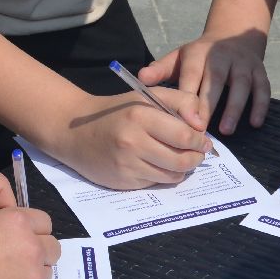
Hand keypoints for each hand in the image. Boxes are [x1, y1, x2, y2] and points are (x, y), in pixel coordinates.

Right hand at [0, 207, 60, 278]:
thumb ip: (1, 226)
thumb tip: (10, 236)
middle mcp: (31, 247)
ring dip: (32, 273)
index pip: (43, 222)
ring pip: (45, 273)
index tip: (17, 239)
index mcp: (17, 221)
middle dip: (37, 251)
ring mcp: (31, 277)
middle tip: (14, 259)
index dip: (30, 230)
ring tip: (6, 278)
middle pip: (52, 247)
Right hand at [53, 88, 211, 189]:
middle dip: (196, 158)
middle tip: (198, 153)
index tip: (204, 140)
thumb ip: (180, 101)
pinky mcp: (123, 182)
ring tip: (180, 158)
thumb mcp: (146, 95)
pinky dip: (163, 175)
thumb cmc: (116, 111)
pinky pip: (155, 183)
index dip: (200, 141)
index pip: (184, 136)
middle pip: (181, 160)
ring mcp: (127, 165)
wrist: (75, 131)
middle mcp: (133, 142)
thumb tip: (201, 125)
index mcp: (140, 116)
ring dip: (182, 169)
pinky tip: (157, 164)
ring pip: (171, 176)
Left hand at [137, 29, 270, 134]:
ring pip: (241, 84)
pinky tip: (255, 124)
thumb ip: (160, 69)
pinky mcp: (260, 71)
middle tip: (201, 130)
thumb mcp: (179, 57)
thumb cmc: (200, 56)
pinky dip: (260, 106)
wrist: (233, 34)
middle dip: (209, 105)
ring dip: (235, 108)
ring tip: (227, 131)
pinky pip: (263, 88)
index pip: (192, 74)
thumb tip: (140, 77)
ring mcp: (243, 63)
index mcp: (198, 53)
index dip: (187, 96)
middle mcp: (222, 56)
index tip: (181, 119)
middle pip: (216, 80)